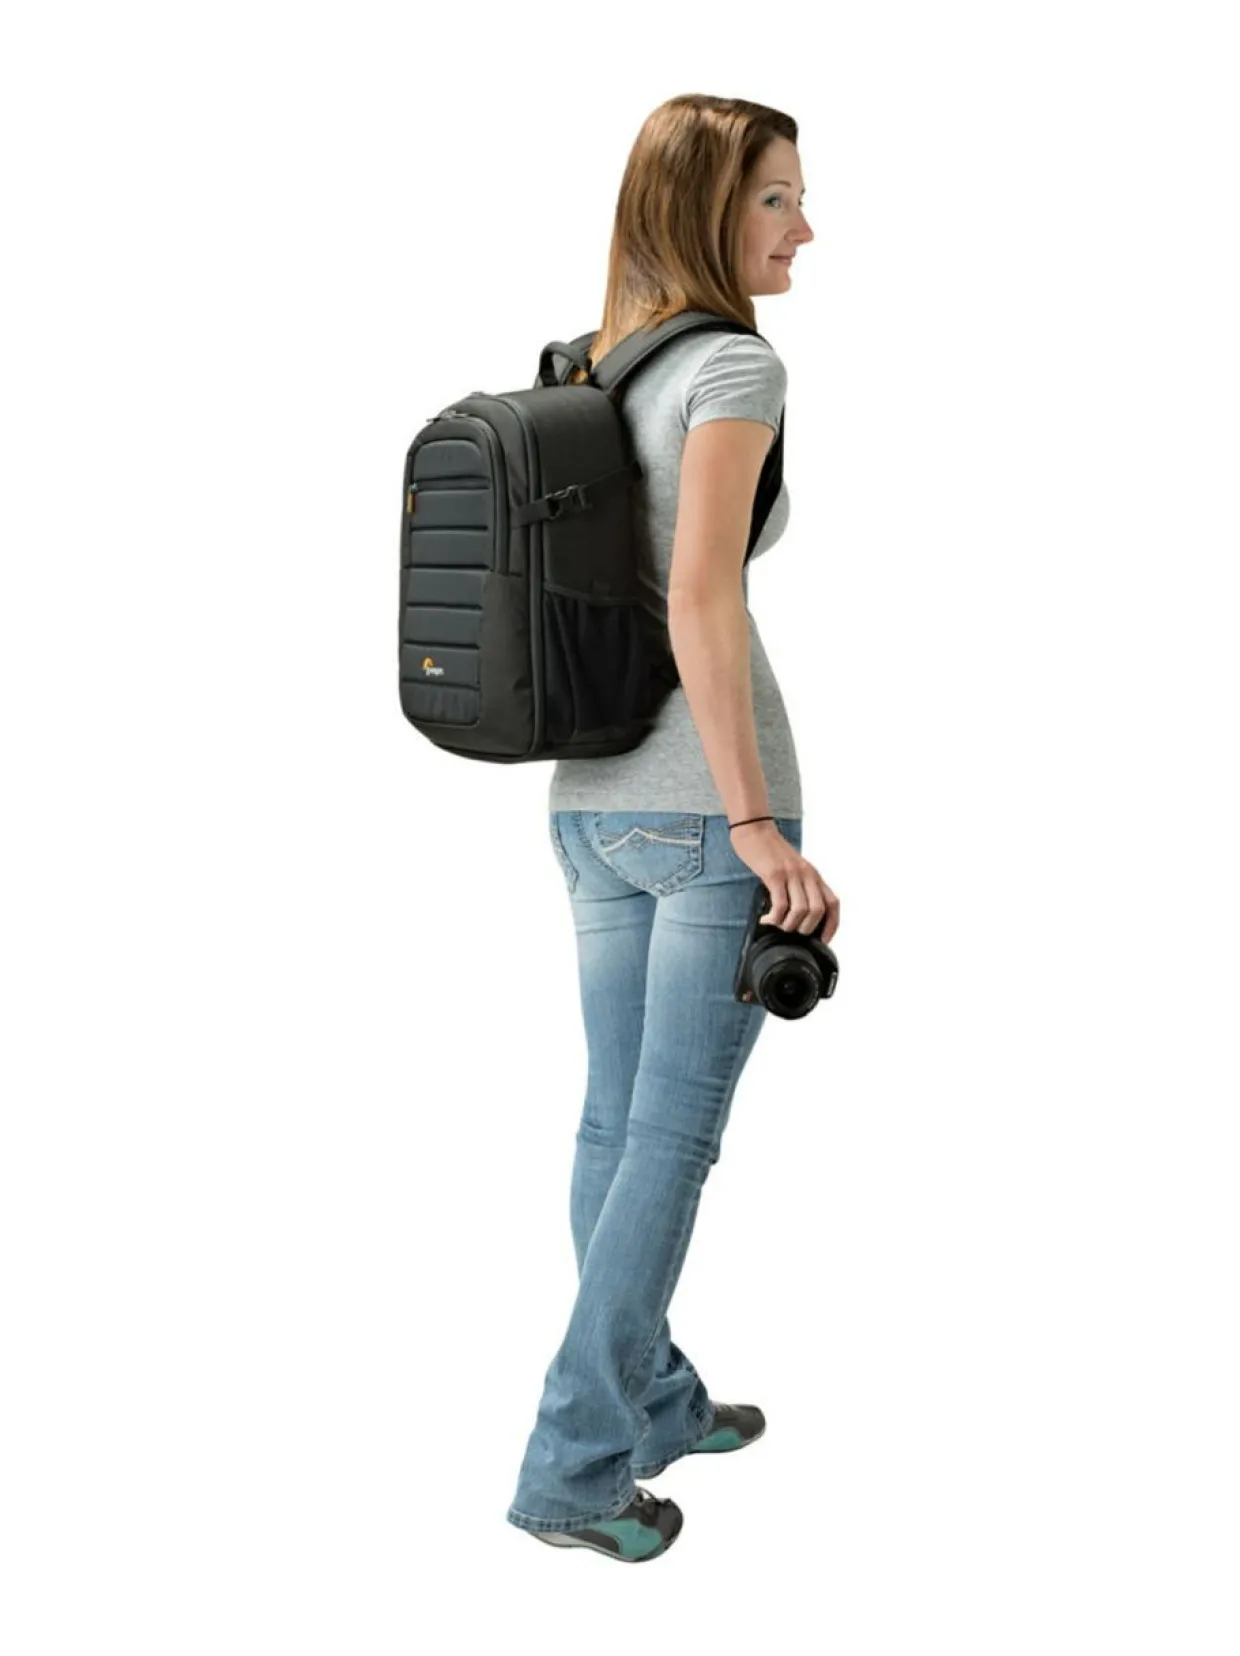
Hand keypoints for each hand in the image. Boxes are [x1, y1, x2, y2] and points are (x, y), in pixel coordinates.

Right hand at [730, 821, 838, 944]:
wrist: (754, 829)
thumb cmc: (771, 851)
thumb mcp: (793, 868)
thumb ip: (800, 886)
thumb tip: (800, 915)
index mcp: (814, 875)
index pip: (833, 904)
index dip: (831, 926)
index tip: (821, 940)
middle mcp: (807, 874)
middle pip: (818, 911)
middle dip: (805, 929)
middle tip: (790, 930)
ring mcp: (791, 874)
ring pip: (801, 911)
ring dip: (788, 925)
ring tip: (776, 924)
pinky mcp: (774, 875)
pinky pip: (780, 905)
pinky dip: (774, 918)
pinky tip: (765, 919)